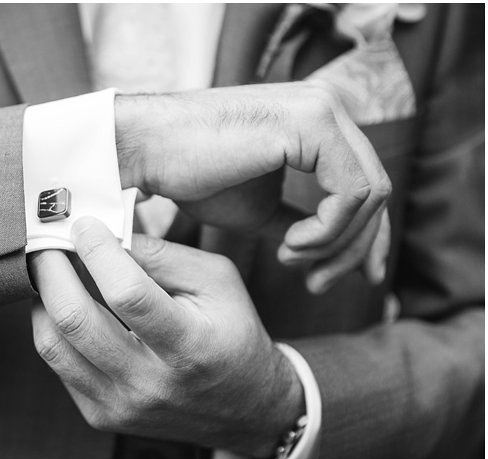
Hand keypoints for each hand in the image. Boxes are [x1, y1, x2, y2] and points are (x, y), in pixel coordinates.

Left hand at [29, 218, 303, 457]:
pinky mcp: (102, 415)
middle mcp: (150, 383)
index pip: (127, 294)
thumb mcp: (216, 280)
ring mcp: (121, 405)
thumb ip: (163, 255)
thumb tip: (107, 233)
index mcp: (188, 345)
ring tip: (51, 271)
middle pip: (75, 320)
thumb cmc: (233, 333)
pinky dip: (54, 328)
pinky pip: (58, 366)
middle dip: (50, 270)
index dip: (97, 251)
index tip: (83, 224)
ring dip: (43, 298)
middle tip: (47, 242)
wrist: (245, 407)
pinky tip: (65, 305)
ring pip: (52, 345)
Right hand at [115, 81, 390, 291]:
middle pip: (375, 192)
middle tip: (318, 284)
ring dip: (334, 244)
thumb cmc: (194, 178)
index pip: (365, 183)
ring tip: (289, 257)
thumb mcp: (260, 211)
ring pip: (370, 196)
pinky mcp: (312, 122)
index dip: (369, 237)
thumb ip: (302, 224)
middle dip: (355, 250)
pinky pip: (350, 193)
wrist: (149, 152)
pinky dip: (327, 231)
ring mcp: (322, 109)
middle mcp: (327, 107)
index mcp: (316, 123)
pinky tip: (289, 244)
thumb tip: (336, 251)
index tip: (360, 278)